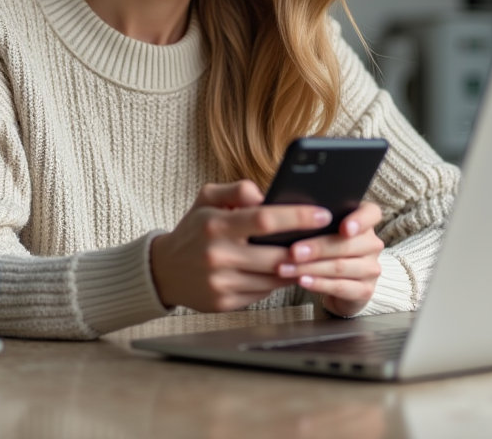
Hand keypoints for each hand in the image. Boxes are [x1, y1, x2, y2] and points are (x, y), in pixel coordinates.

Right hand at [150, 181, 334, 311]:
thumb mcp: (207, 198)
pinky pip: (263, 293)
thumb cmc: (194, 230)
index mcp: (216, 225)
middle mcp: (218, 255)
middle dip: (306, 248)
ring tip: (313, 254)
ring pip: (274, 278)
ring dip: (296, 267)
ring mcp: (221, 282)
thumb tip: (267, 194)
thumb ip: (237, 190)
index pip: (266, 219)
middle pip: (276, 255)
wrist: (163, 270)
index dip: (298, 217)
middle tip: (328, 239)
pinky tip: (287, 270)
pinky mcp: (224, 303)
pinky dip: (278, 282)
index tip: (323, 214)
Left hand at [275, 201, 384, 317]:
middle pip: (347, 244)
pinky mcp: (365, 290)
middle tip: (293, 252)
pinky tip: (302, 281)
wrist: (337, 283)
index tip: (344, 228)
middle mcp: (372, 243)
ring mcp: (371, 268)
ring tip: (286, 268)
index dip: (358, 220)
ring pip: (340, 266)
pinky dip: (319, 284)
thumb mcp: (322, 229)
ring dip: (310, 268)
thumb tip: (287, 212)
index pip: (371, 214)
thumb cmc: (325, 247)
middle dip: (317, 248)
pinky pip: (341, 287)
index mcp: (366, 221)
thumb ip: (314, 219)